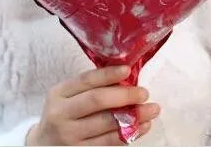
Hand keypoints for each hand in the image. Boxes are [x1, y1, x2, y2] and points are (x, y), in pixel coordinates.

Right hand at [25, 65, 159, 145]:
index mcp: (59, 93)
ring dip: (134, 117)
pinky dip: (128, 135)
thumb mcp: (66, 97)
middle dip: (124, 95)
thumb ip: (88, 87)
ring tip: (151, 110)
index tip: (128, 70)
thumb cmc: (62, 115)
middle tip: (144, 93)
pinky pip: (108, 144)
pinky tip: (141, 128)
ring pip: (106, 125)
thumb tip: (124, 76)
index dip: (108, 74)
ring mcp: (69, 137)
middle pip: (96, 100)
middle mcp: (61, 114)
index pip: (86, 80)